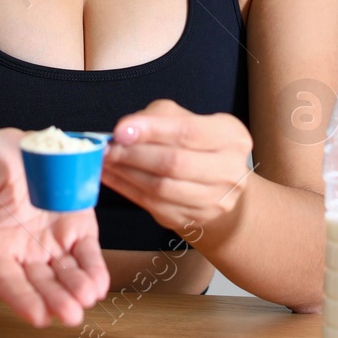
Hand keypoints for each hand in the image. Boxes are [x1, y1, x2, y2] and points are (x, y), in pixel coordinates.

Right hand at [0, 128, 110, 326]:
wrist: (20, 145)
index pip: (8, 280)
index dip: (23, 299)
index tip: (38, 317)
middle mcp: (25, 252)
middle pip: (41, 284)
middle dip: (56, 300)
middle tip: (71, 315)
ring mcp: (53, 243)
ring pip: (66, 273)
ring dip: (78, 288)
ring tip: (88, 297)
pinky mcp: (78, 229)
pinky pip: (87, 253)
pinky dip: (94, 269)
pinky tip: (100, 283)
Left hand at [102, 99, 254, 232]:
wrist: (219, 185)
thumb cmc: (197, 144)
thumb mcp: (186, 119)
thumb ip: (158, 118)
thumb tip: (124, 130)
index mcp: (231, 137)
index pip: (188, 132)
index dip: (151, 130)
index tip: (120, 130)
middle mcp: (229, 170)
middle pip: (174, 163)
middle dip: (133, 154)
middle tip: (107, 147)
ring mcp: (214, 200)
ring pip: (161, 188)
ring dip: (126, 173)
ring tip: (105, 161)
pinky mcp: (193, 219)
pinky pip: (153, 205)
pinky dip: (127, 189)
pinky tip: (112, 177)